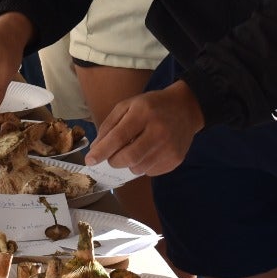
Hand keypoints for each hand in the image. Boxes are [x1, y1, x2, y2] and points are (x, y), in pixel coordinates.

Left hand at [84, 81, 205, 176]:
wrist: (186, 108)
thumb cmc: (152, 106)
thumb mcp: (128, 105)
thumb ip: (110, 126)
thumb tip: (96, 149)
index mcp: (143, 113)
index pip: (119, 137)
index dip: (102, 151)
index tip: (90, 160)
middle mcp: (158, 131)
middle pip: (129, 157)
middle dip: (114, 161)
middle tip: (112, 157)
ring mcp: (169, 147)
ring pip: (139, 168)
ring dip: (129, 164)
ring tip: (134, 150)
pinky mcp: (176, 159)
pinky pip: (151, 172)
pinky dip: (143, 166)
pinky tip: (148, 152)